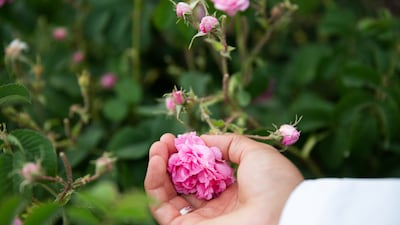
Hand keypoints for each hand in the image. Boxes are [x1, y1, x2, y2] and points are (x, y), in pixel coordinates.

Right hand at [144, 133, 302, 224]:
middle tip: (163, 140)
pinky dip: (153, 183)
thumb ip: (228, 144)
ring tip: (157, 147)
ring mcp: (200, 219)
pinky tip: (157, 161)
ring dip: (158, 168)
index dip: (188, 155)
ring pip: (167, 195)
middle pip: (182, 183)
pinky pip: (160, 208)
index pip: (201, 173)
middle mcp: (215, 207)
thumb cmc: (274, 183)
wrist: (282, 213)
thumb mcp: (255, 153)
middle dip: (170, 159)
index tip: (179, 138)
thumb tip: (202, 140)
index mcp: (232, 191)